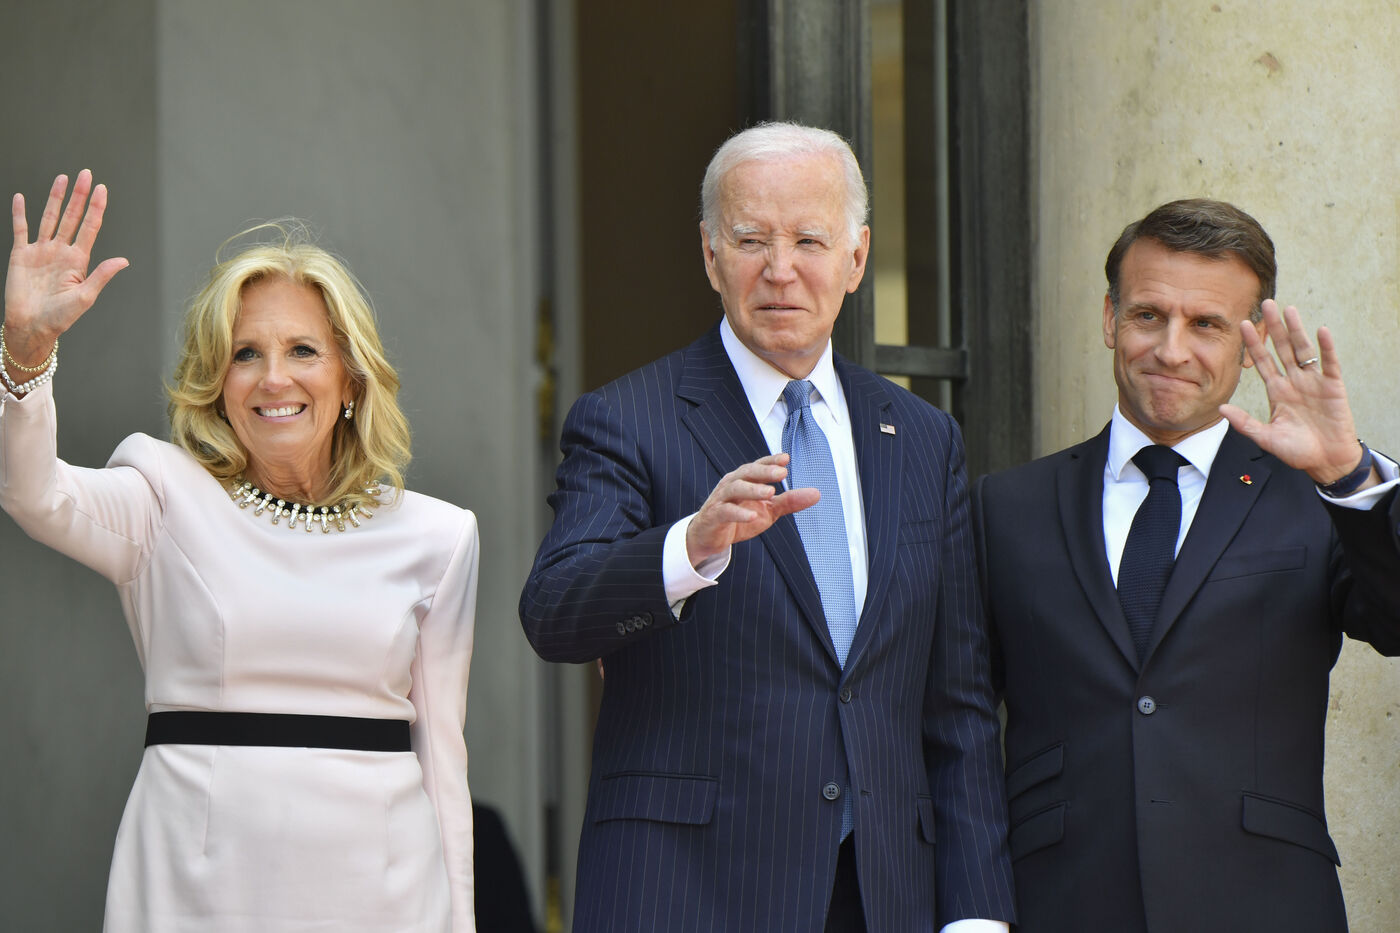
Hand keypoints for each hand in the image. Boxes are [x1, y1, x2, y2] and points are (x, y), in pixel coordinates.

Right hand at [5, 170, 127, 366]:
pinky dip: (20, 213)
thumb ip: (101, 275)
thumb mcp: (85, 297)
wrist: (31, 327)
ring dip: (54, 198)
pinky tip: (20, 197)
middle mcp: (61, 251)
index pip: (90, 227)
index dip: (96, 208)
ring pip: (49, 218)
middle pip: (71, 216)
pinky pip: (20, 229)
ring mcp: (41, 251)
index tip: (103, 189)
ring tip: (62, 178)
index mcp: (78, 260)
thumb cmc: (60, 318)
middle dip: (79, 196)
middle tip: (86, 174)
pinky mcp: (21, 255)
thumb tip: (124, 260)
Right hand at [686, 452, 820, 565]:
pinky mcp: (714, 516)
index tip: (786, 458)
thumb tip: (817, 494)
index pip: (758, 465)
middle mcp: (732, 484)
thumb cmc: (739, 518)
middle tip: (782, 473)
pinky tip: (753, 516)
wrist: (709, 536)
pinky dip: (739, 513)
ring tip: (770, 492)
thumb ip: (789, 501)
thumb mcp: (768, 510)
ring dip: (753, 489)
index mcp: (745, 479)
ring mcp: (721, 499)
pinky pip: (726, 511)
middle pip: (747, 472)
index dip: (770, 461)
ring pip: (735, 488)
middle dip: (764, 471)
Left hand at [1219, 299, 1372, 486]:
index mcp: (1277, 391)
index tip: (1241, 325)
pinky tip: (1321, 331)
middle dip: (1274, 327)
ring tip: (1289, 310)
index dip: (1253, 344)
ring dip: (1297, 330)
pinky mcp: (1333, 387)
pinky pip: (1330, 364)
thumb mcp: (1266, 438)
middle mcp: (1294, 382)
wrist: (1326, 461)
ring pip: (1303, 350)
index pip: (1262, 362)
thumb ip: (1245, 423)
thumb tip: (1221, 408)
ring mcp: (1314, 382)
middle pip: (1282, 349)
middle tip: (1266, 304)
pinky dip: (1326, 348)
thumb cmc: (1297, 451)